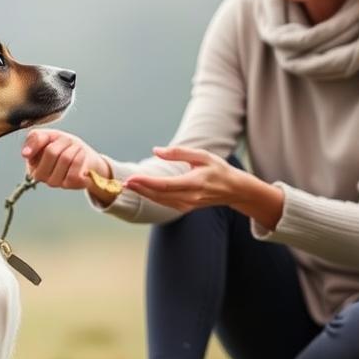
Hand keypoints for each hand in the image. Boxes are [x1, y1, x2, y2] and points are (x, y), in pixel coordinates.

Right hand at [21, 129, 107, 189]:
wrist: (85, 156)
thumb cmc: (65, 146)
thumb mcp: (49, 136)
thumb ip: (35, 138)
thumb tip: (25, 153)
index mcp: (31, 162)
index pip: (35, 146)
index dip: (48, 138)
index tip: (54, 138)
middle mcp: (40, 175)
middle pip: (51, 151)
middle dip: (64, 141)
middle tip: (69, 142)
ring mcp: (54, 182)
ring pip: (65, 159)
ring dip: (75, 148)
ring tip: (77, 149)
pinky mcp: (70, 185)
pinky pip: (75, 171)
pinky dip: (81, 159)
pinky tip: (81, 158)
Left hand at [123, 146, 245, 212]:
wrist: (234, 189)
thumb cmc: (218, 169)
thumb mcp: (203, 155)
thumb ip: (179, 152)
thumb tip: (156, 151)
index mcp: (195, 183)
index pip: (165, 185)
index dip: (146, 183)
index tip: (132, 178)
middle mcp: (191, 197)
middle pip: (159, 195)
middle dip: (140, 189)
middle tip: (124, 182)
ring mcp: (188, 204)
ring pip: (161, 201)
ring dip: (143, 194)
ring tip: (129, 186)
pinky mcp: (186, 207)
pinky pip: (165, 203)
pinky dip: (152, 197)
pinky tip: (142, 190)